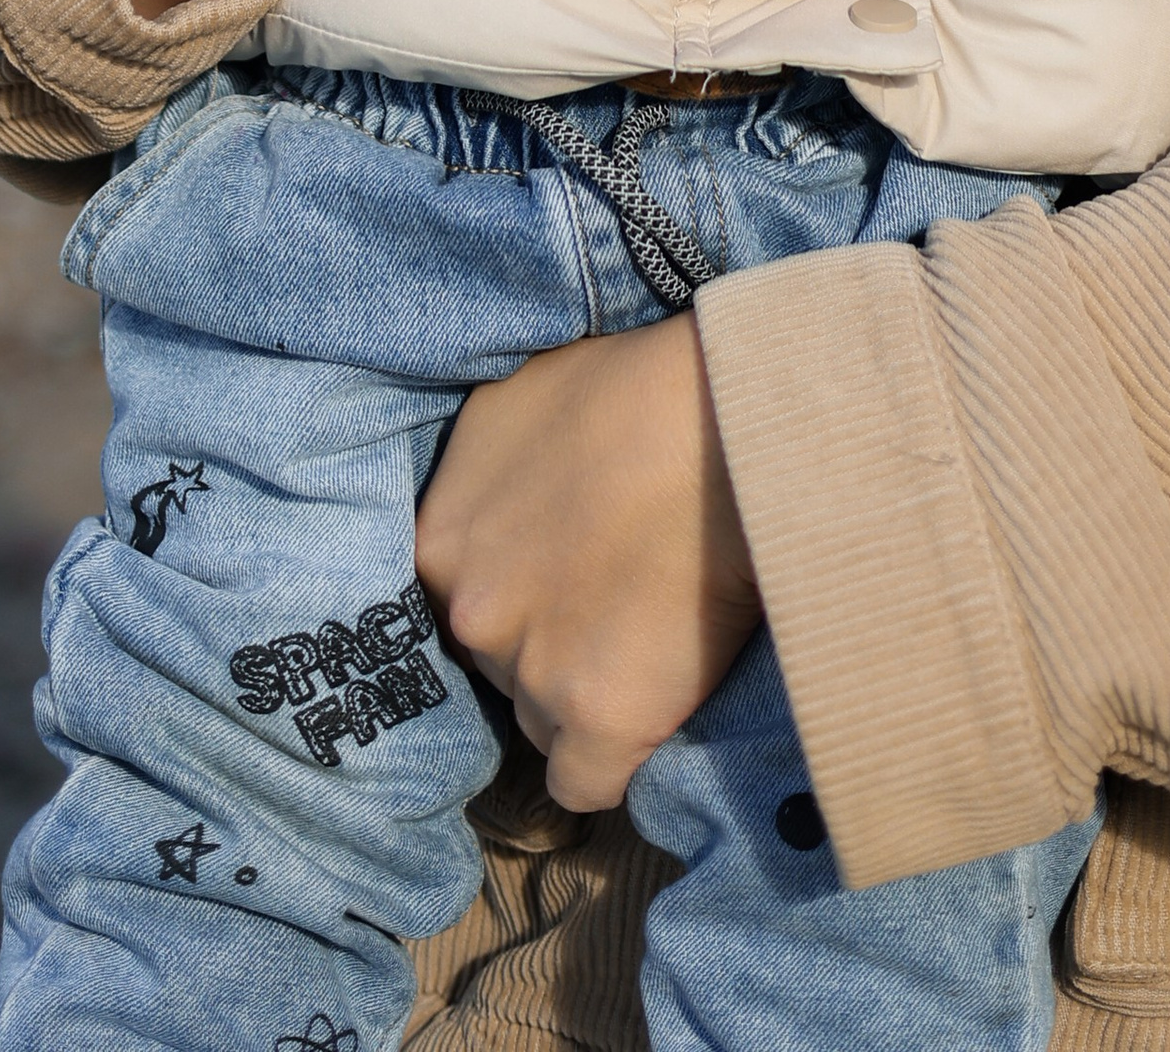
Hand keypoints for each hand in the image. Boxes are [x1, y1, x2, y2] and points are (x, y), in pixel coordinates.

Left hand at [416, 316, 760, 811]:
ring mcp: (532, 669)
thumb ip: (490, 476)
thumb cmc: (642, 384)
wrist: (728, 417)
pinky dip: (617, 762)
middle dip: (550, 643)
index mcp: (440, 537)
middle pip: (498, 666)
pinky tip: (655, 714)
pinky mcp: (601, 719)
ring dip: (586, 697)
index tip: (567, 582)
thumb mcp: (525, 403)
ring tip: (653, 642)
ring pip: (542, 722)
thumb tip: (500, 507)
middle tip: (619, 604)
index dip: (519, 595)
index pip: (457, 603)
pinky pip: (586, 785)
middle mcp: (471, 609)